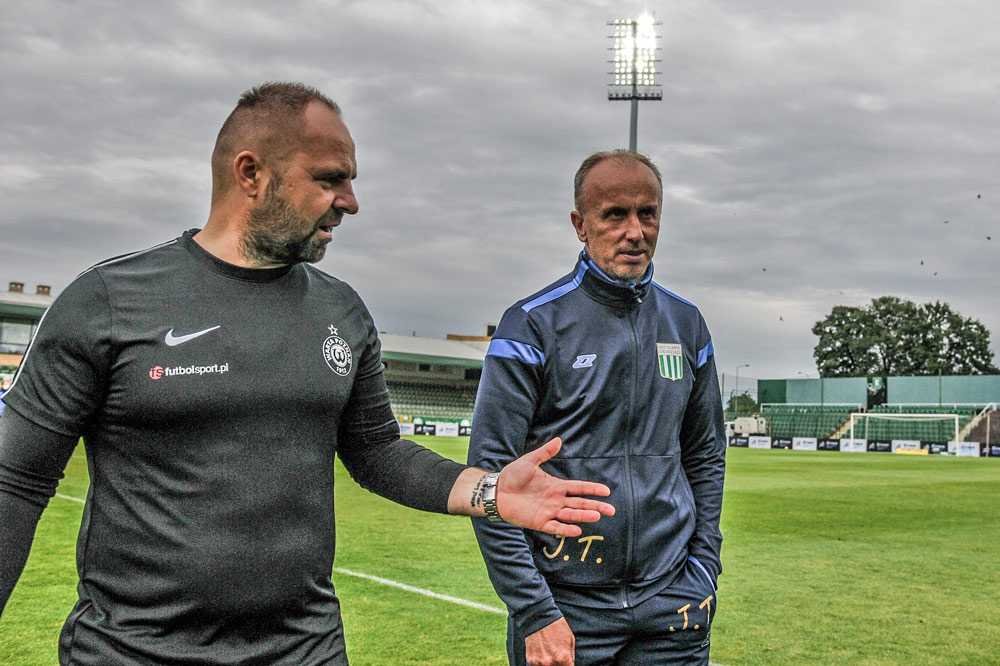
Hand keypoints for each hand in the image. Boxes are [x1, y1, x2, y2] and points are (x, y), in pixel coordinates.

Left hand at [497, 437, 613, 536]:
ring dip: (584, 516)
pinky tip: (577, 530)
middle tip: (611, 510)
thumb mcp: (530, 461)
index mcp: (555, 486)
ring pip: (571, 515)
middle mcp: (555, 500)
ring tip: (597, 516)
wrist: (496, 491)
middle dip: (595, 506)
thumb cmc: (512, 476)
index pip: (578, 488)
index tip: (606, 491)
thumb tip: (558, 439)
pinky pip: (555, 527)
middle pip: (580, 504)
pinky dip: (566, 529)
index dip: (592, 489)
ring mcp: (548, 512)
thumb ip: (544, 453)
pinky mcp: (539, 522)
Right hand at [525, 617, 574, 665]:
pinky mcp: (530, 659)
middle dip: (559, 664)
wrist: (538, 616)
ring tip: (548, 651)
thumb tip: (570, 663)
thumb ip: (571, 655)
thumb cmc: (556, 625)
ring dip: (548, 663)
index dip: (568, 665)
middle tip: (557, 655)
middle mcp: (550, 662)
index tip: (567, 662)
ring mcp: (539, 662)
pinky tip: (541, 651)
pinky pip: (537, 665)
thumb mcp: (570, 638)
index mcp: (562, 658)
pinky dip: (539, 660)